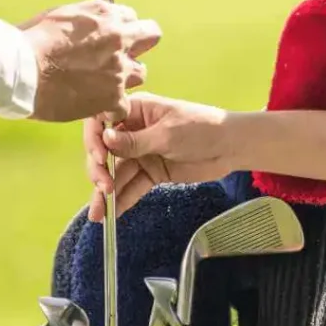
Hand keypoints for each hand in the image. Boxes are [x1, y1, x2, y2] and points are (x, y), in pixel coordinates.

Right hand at [22, 0, 161, 121]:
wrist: (20, 71)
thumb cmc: (29, 43)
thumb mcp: (59, 15)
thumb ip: (84, 18)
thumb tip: (89, 25)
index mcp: (104, 13)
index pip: (131, 16)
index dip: (121, 28)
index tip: (111, 38)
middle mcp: (118, 38)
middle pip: (149, 37)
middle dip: (137, 46)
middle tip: (120, 57)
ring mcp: (118, 69)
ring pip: (141, 73)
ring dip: (125, 78)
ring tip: (103, 85)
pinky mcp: (113, 97)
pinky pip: (124, 106)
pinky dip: (112, 109)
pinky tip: (96, 107)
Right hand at [83, 92, 233, 220]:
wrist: (231, 147)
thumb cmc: (202, 128)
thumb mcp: (168, 134)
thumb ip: (136, 141)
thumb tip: (105, 139)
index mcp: (136, 111)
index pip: (103, 121)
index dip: (94, 138)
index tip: (98, 156)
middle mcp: (133, 131)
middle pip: (106, 151)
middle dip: (99, 171)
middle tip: (104, 189)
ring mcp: (142, 153)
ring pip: (116, 173)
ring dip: (106, 192)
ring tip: (99, 214)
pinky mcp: (152, 172)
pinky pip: (133, 186)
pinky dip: (123, 199)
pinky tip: (112, 215)